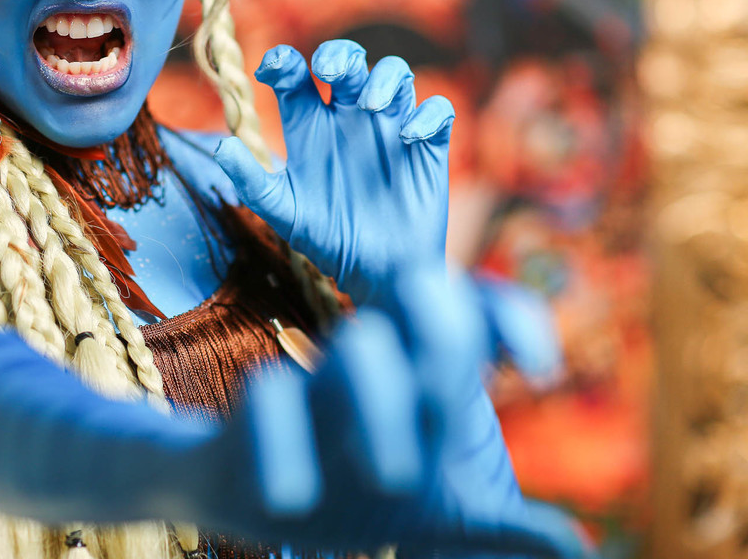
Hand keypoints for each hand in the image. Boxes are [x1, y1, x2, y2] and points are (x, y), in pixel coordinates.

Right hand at [181, 265, 587, 558]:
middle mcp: (377, 362)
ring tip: (395, 480)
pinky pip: (270, 399)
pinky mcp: (257, 410)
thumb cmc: (357, 494)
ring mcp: (317, 381)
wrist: (259, 497)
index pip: (475, 311)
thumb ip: (499, 526)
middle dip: (446, 336)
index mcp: (422, 376)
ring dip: (381, 404)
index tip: (541, 373)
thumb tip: (578, 548)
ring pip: (358, 348)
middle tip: (454, 401)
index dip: (512, 320)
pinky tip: (296, 502)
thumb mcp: (436, 520)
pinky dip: (287, 450)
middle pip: (420, 300)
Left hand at [215, 41, 454, 304]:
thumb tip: (222, 147)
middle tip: (328, 72)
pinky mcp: (427, 146)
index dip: (283, 62)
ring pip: (395, 73)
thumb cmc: (326, 239)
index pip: (295, 77)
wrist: (376, 274)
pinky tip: (409, 138)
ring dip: (385, 78)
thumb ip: (252, 181)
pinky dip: (427, 115)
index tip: (273, 69)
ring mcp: (389, 128)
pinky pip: (438, 111)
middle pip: (347, 61)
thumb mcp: (283, 212)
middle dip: (339, 54)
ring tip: (371, 106)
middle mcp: (348, 118)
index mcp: (309, 126)